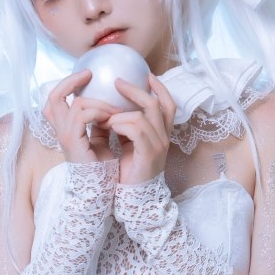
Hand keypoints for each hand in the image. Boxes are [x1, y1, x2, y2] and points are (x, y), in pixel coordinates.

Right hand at [41, 68, 115, 164]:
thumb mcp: (100, 140)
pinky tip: (111, 119)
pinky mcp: (73, 141)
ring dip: (99, 103)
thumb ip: (99, 124)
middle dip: (71, 82)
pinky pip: (83, 115)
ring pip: (76, 104)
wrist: (100, 189)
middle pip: (54, 97)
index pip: (55, 101)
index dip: (67, 85)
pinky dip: (99, 113)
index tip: (87, 76)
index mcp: (66, 129)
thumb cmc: (101, 168)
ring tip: (114, 110)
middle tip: (89, 74)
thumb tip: (107, 106)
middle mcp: (61, 130)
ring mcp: (65, 135)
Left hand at [107, 73, 176, 187]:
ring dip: (121, 113)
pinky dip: (121, 125)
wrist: (134, 198)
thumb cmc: (129, 172)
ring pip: (143, 115)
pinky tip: (111, 128)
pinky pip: (136, 129)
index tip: (147, 76)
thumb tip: (113, 109)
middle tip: (118, 83)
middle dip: (136, 91)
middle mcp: (164, 137)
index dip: (159, 88)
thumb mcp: (128, 144)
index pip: (168, 104)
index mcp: (161, 134)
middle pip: (156, 104)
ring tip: (106, 118)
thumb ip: (126, 127)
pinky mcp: (148, 153)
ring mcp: (158, 145)